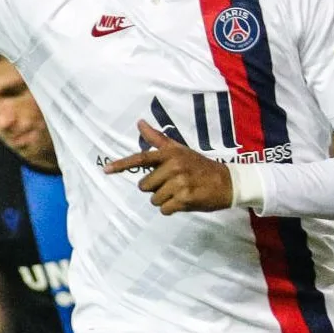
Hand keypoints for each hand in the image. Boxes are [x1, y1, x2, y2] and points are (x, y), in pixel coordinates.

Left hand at [102, 119, 237, 213]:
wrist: (228, 182)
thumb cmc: (200, 166)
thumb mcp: (180, 150)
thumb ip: (158, 139)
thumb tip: (140, 123)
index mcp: (170, 154)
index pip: (141, 159)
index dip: (121, 165)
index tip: (105, 170)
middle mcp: (173, 166)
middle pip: (145, 186)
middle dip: (156, 189)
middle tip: (173, 184)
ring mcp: (179, 183)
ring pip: (154, 200)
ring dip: (165, 200)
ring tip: (180, 192)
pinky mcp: (185, 198)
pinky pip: (165, 210)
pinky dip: (172, 209)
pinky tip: (184, 201)